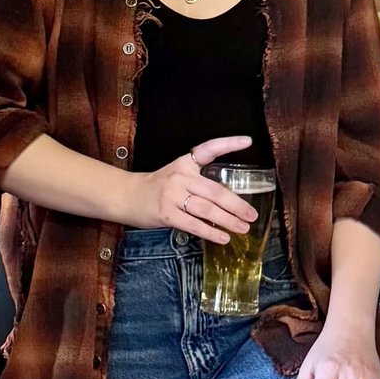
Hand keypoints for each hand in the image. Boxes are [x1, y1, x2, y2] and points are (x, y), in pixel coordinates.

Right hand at [125, 135, 259, 240]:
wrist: (127, 196)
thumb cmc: (158, 187)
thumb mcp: (178, 173)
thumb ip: (200, 181)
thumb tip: (231, 201)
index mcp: (185, 163)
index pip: (208, 149)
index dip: (228, 144)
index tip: (248, 141)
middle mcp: (180, 177)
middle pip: (215, 191)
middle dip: (237, 205)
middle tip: (252, 215)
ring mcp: (172, 196)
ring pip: (207, 209)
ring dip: (228, 221)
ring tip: (243, 228)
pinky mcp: (167, 214)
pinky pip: (194, 224)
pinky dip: (210, 232)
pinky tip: (223, 237)